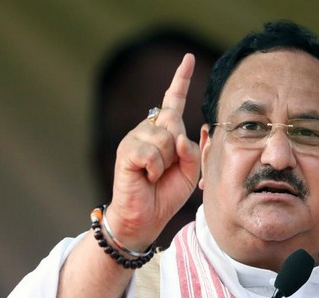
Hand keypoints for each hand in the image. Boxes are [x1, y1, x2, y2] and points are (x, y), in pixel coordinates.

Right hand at [107, 54, 200, 249]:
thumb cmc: (166, 193)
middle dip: (178, 151)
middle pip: (174, 122)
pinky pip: (151, 152)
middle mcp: (148, 130)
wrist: (146, 217)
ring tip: (154, 175)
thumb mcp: (190, 172)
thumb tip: (177, 133)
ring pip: (164, 138)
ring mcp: (135, 138)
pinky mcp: (126, 151)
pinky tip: (146, 177)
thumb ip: (192, 150)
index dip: (181, 80)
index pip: (173, 101)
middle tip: (165, 171)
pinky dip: (154, 169)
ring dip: (166, 163)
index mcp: (165, 132)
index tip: (189, 59)